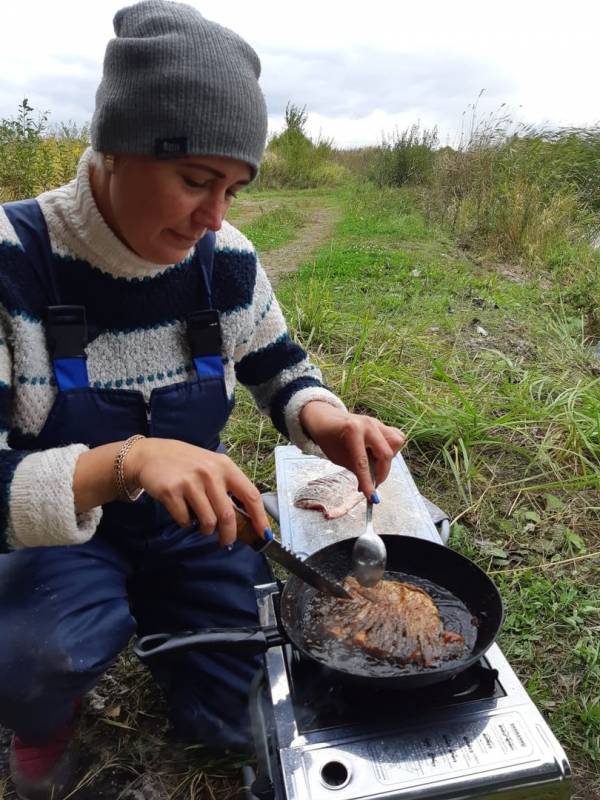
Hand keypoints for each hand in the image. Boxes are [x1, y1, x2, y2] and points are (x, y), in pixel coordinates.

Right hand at [125, 438, 269, 546]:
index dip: (259, 517)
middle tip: (226, 542)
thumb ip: (227, 486)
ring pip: (208, 521)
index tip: (264, 533)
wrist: (151, 455)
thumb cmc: (186, 463)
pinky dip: (185, 523)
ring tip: (201, 524)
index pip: (250, 494)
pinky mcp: (171, 491)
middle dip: (229, 535)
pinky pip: (185, 520)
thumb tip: (246, 517)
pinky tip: (182, 512)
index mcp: (225, 466)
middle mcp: (210, 473)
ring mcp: (190, 482)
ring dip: (206, 530)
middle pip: (228, 515)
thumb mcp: (211, 466)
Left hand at [299, 402, 405, 497]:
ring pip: (396, 442)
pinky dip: (391, 448)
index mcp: (352, 431)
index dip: (368, 482)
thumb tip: (370, 487)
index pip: (363, 462)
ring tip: (374, 463)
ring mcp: (376, 422)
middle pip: (385, 454)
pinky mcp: (381, 424)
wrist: (325, 418)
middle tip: (373, 484)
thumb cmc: (329, 438)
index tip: (371, 497)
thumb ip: (356, 469)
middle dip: (381, 473)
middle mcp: (368, 424)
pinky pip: (396, 437)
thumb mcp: (338, 457)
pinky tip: (378, 453)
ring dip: (388, 459)